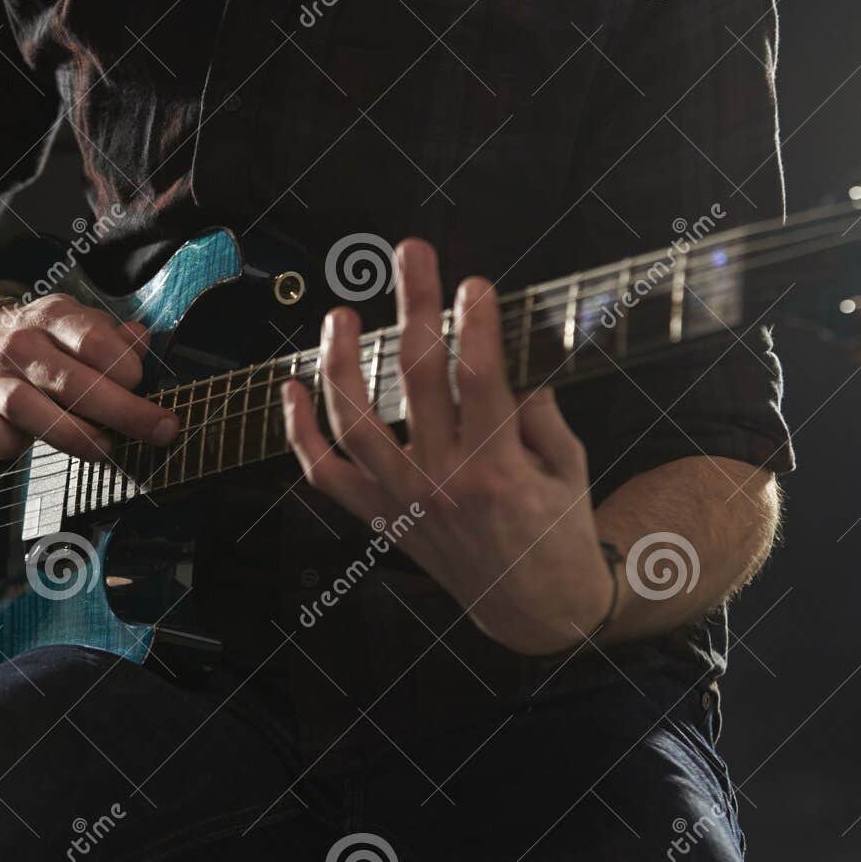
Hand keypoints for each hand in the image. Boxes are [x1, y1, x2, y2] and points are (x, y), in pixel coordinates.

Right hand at [0, 294, 179, 460]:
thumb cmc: (39, 343)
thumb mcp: (75, 326)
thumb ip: (111, 338)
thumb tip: (142, 340)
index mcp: (52, 317)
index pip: (94, 340)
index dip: (126, 368)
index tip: (141, 386)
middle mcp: (19, 345)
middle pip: (74, 382)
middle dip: (125, 412)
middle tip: (160, 432)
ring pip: (31, 411)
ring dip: (77, 436)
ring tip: (105, 449)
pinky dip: (13, 447)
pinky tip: (30, 447)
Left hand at [281, 239, 616, 655]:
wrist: (534, 609)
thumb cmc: (557, 531)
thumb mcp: (569, 468)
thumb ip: (541, 414)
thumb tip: (514, 363)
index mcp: (498, 467)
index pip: (480, 377)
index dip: (474, 322)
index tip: (472, 281)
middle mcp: (442, 482)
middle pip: (417, 377)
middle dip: (415, 304)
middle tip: (411, 252)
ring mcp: (402, 501)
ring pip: (354, 423)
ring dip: (339, 362)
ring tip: (338, 313)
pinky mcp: (379, 518)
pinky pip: (325, 475)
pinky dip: (300, 433)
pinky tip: (291, 388)